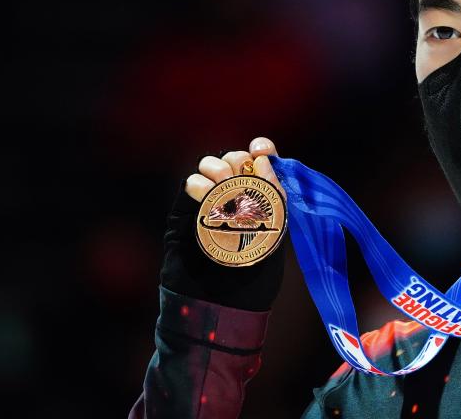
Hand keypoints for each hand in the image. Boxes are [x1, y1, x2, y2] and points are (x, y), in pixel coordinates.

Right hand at [160, 136, 286, 311]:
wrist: (220, 309)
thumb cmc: (252, 281)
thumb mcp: (274, 238)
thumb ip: (273, 201)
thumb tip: (264, 163)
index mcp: (263, 202)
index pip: (262, 162)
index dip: (263, 150)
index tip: (261, 150)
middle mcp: (237, 198)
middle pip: (235, 159)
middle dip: (238, 160)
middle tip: (240, 178)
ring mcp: (210, 204)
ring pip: (211, 165)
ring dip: (218, 170)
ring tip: (223, 190)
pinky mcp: (186, 214)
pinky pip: (190, 185)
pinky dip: (198, 185)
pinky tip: (205, 199)